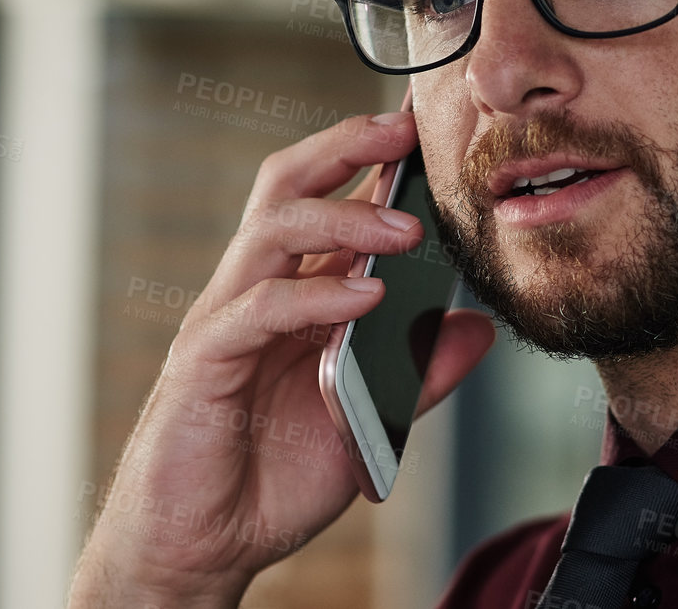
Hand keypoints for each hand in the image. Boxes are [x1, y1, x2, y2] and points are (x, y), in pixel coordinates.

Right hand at [69, 111, 495, 606]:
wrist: (201, 547)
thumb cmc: (270, 478)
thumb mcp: (368, 421)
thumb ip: (418, 374)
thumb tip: (476, 328)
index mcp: (291, 295)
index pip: (325, 200)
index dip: (367, 157)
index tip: (422, 128)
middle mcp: (254, 293)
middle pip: (286, 187)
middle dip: (343, 146)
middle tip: (402, 129)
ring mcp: (225, 321)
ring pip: (270, 232)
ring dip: (342, 218)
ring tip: (405, 228)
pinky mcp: (204, 363)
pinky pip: (258, 311)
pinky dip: (315, 297)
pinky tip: (365, 297)